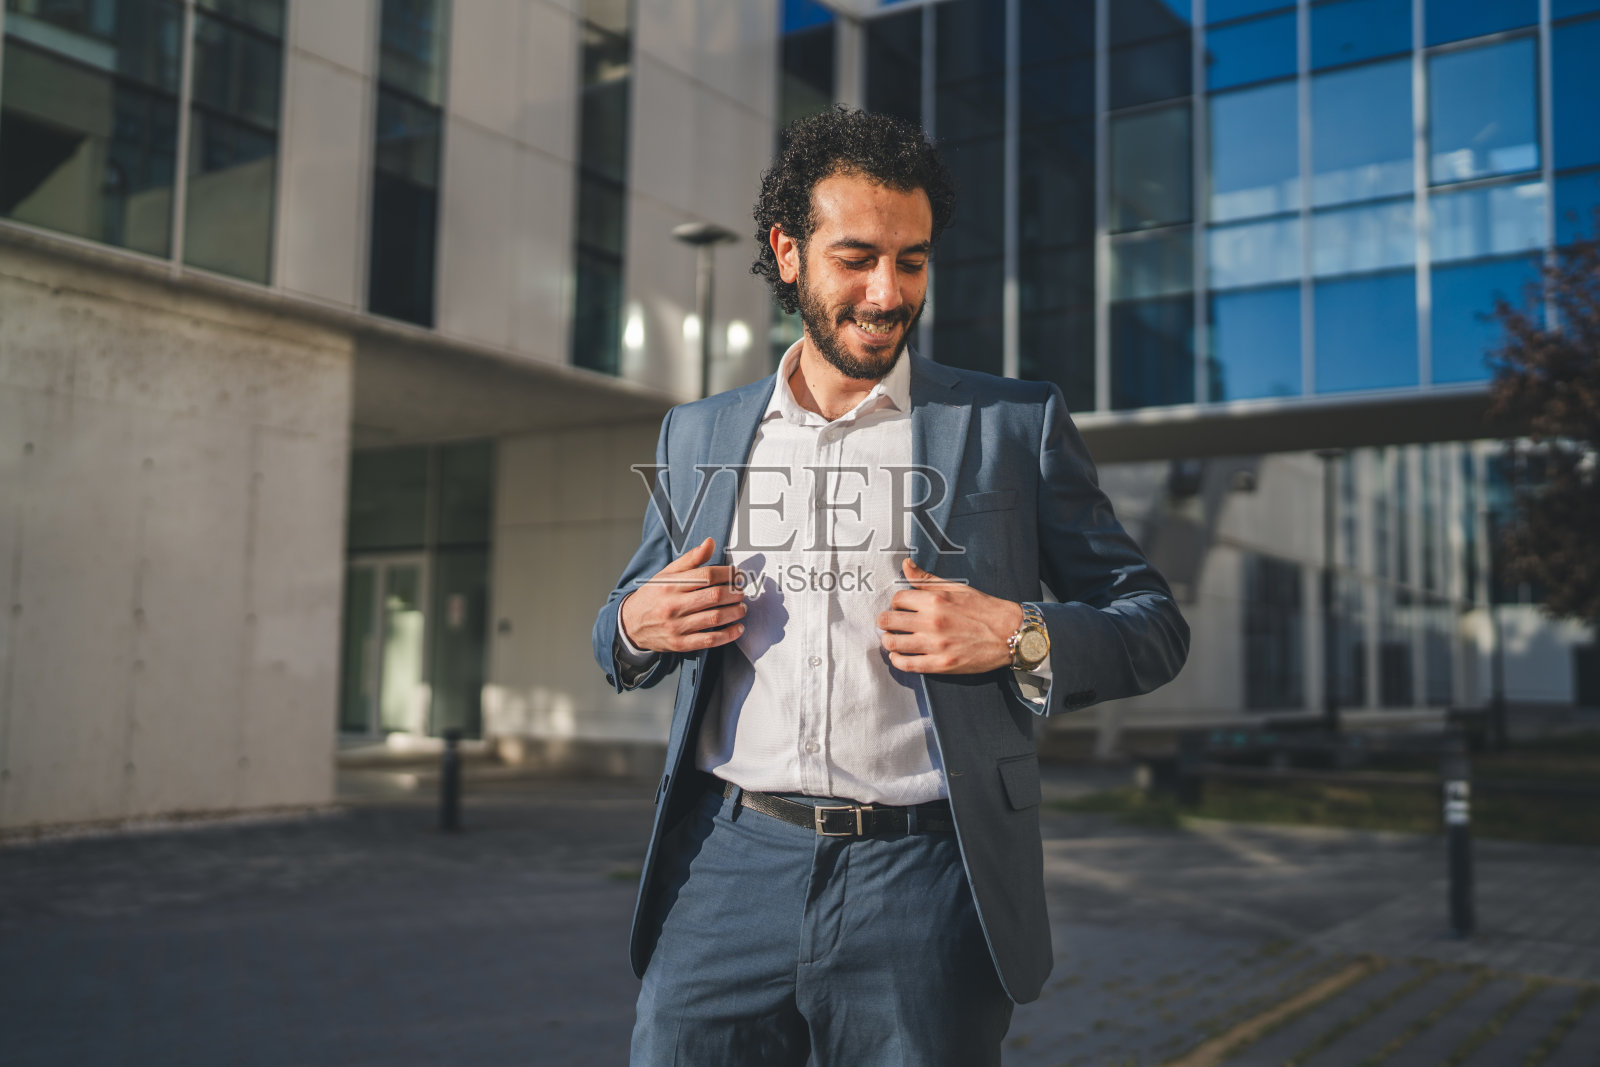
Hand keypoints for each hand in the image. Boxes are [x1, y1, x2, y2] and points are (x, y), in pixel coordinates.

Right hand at [619, 538, 745, 652]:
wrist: (629, 624)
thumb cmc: (652, 596)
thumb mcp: (667, 574)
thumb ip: (691, 559)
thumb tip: (710, 543)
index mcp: (671, 584)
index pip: (706, 575)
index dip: (727, 574)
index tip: (737, 574)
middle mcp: (673, 604)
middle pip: (713, 596)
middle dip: (734, 593)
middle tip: (741, 592)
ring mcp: (676, 626)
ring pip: (714, 618)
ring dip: (735, 612)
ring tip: (742, 608)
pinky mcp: (680, 643)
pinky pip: (709, 640)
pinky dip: (728, 635)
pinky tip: (737, 628)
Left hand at [876, 558, 1023, 673]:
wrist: (1010, 634)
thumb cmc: (984, 609)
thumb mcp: (956, 588)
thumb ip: (927, 579)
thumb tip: (906, 565)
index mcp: (935, 600)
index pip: (898, 599)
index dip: (897, 603)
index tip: (902, 607)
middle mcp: (932, 622)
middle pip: (888, 621)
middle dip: (886, 621)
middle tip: (892, 623)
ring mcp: (935, 645)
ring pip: (892, 643)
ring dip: (889, 640)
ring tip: (894, 639)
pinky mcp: (941, 664)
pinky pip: (907, 664)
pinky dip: (897, 660)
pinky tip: (899, 656)